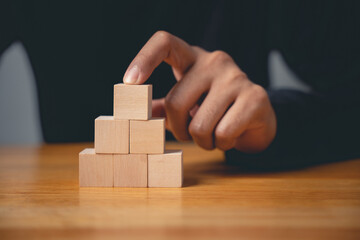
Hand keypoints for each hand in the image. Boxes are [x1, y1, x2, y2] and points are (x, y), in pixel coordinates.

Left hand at [123, 31, 275, 152]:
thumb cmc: (215, 109)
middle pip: (176, 102)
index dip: (144, 59)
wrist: (257, 119)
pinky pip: (223, 133)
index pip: (165, 43)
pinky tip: (230, 137)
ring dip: (202, 141)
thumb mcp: (187, 103)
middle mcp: (215, 61)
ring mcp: (237, 77)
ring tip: (213, 136)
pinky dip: (222, 144)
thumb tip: (137, 112)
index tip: (129, 83)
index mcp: (193, 58)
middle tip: (189, 134)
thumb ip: (165, 106)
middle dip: (179, 130)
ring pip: (199, 125)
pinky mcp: (255, 97)